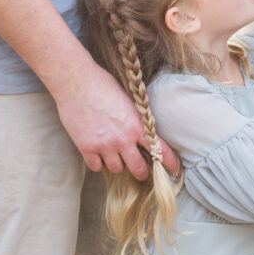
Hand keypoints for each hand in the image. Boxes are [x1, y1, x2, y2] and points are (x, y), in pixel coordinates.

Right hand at [55, 63, 181, 179]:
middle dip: (141, 172)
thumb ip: (136, 120)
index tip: (176, 172)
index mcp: (137, 125)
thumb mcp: (129, 101)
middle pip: (138, 168)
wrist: (77, 82)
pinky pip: (96, 167)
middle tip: (141, 172)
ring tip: (114, 154)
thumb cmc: (104, 85)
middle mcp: (123, 139)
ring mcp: (104, 145)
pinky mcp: (86, 147)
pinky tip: (98, 154)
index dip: (170, 163)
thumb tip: (142, 132)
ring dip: (117, 164)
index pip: (160, 149)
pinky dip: (98, 163)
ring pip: (116, 169)